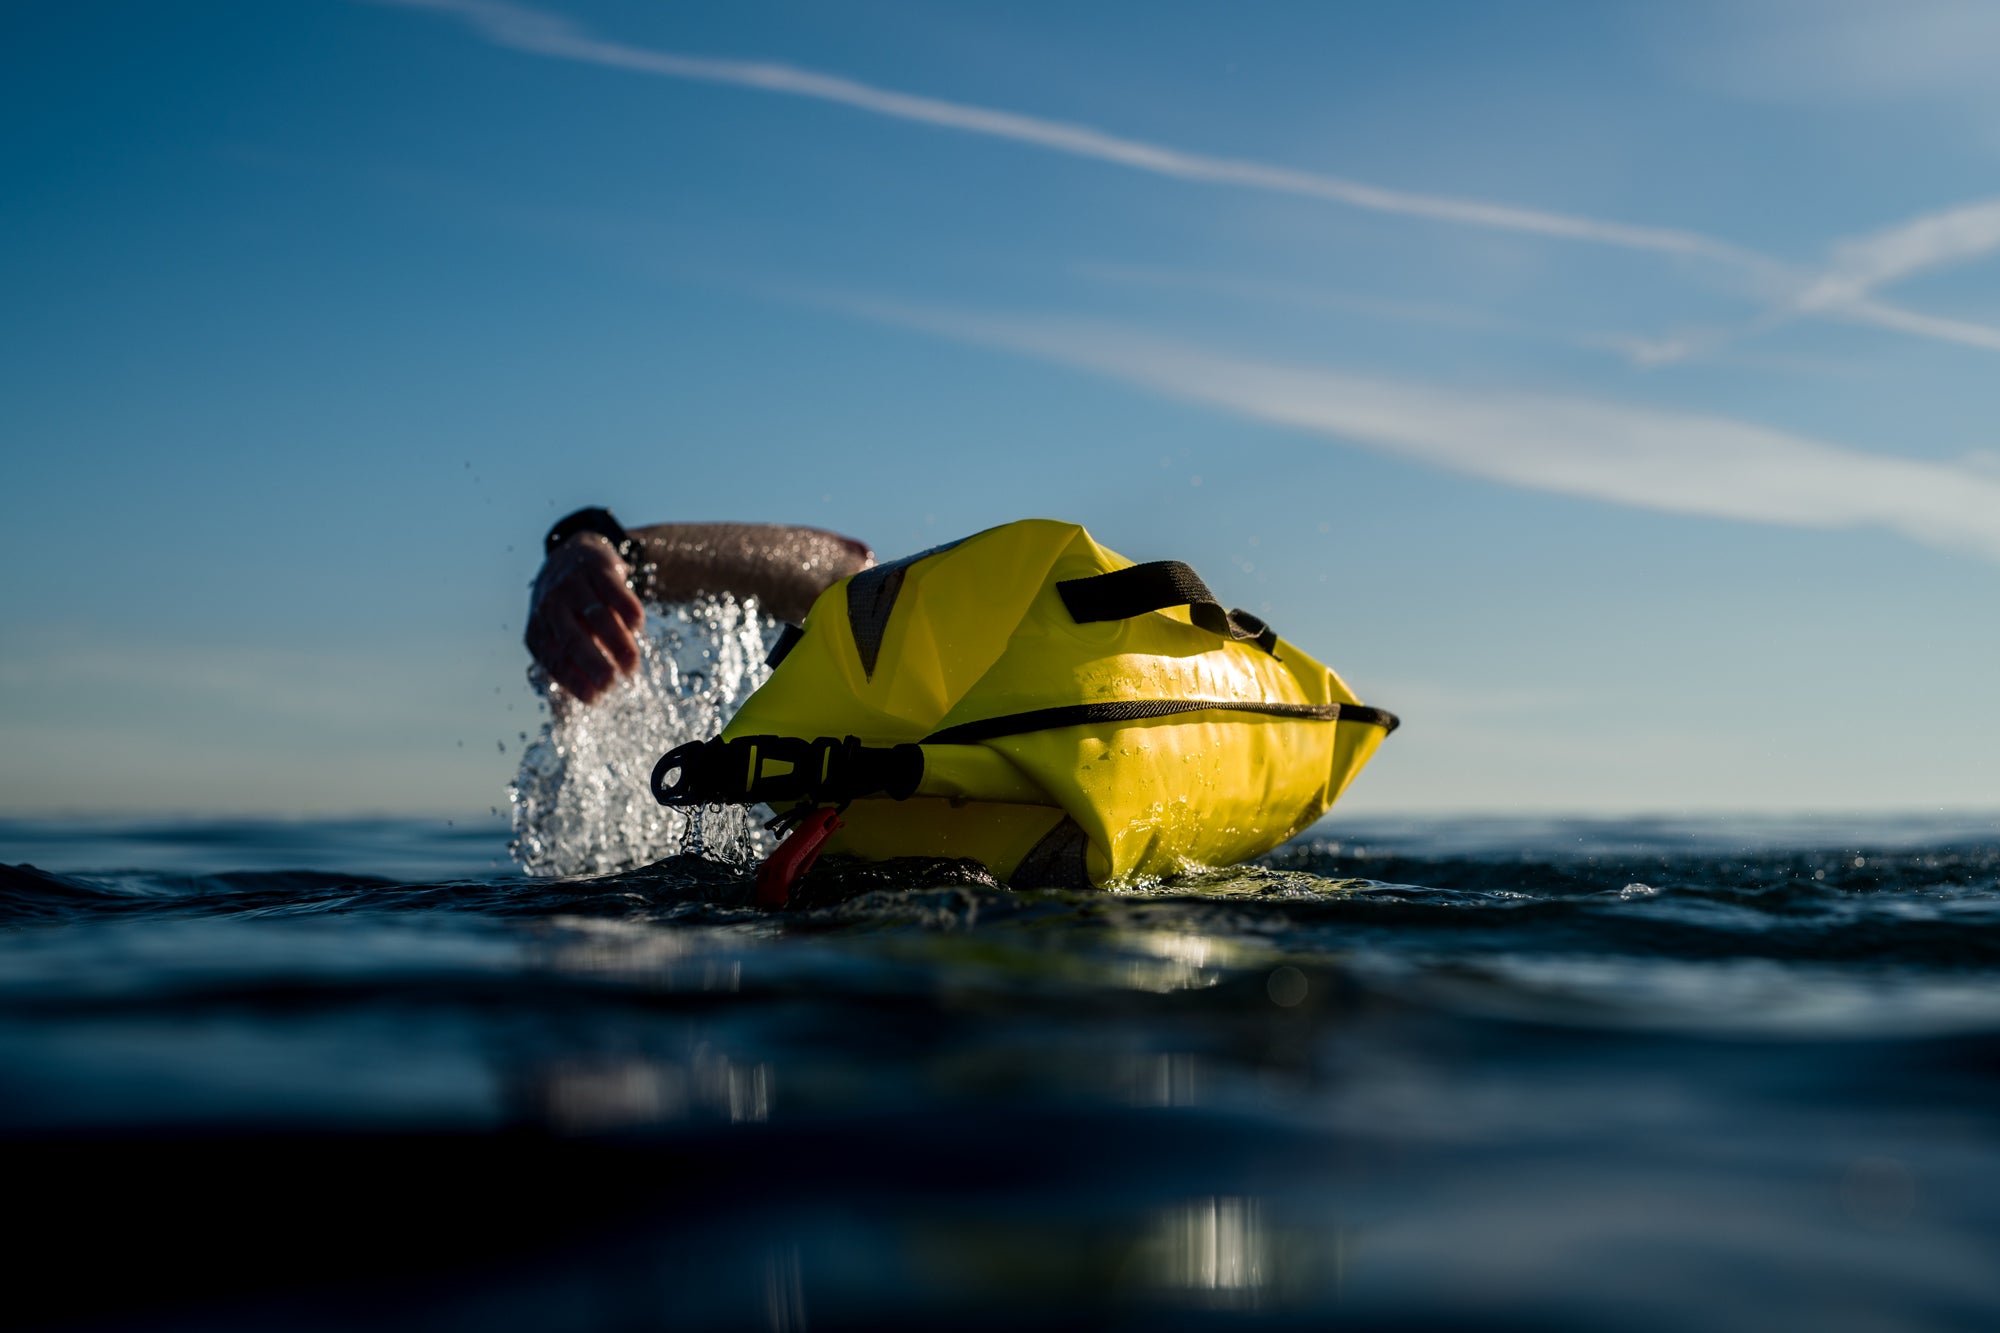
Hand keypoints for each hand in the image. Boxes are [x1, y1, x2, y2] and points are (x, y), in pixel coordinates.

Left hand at [524, 532, 646, 702]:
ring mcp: (572, 585)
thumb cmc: (567, 612)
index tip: (595, 699)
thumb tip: (566, 723)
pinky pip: (613, 590)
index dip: (573, 681)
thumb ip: (566, 670)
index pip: (554, 660)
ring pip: (596, 615)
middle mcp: (550, 607)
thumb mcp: (557, 637)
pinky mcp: (596, 568)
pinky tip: (638, 626)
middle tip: (611, 684)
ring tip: (632, 665)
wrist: (570, 556)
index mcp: (539, 630)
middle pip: (572, 638)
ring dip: (616, 642)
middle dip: (592, 663)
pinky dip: (626, 608)